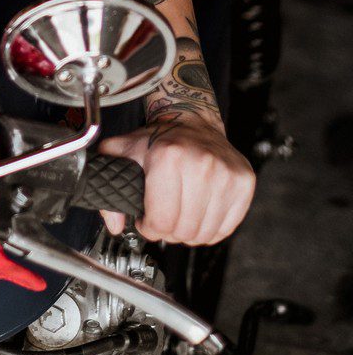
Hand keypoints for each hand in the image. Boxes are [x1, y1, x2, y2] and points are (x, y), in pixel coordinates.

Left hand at [97, 119, 255, 244]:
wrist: (191, 120)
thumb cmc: (158, 139)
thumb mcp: (124, 151)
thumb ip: (109, 182)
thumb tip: (115, 223)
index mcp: (168, 156)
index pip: (160, 221)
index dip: (149, 227)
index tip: (146, 218)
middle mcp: (201, 163)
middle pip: (183, 231)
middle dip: (167, 231)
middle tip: (163, 216)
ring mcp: (226, 174)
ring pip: (204, 234)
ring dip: (188, 232)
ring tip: (180, 213)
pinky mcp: (244, 182)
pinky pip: (226, 228)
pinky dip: (210, 228)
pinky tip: (198, 212)